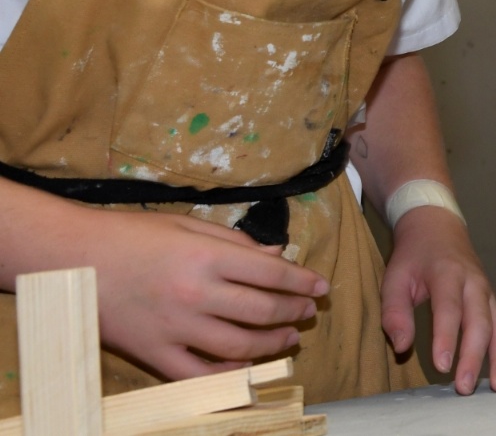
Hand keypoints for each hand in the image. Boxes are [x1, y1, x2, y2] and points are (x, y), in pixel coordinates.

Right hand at [89, 208, 327, 379]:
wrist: (72, 259)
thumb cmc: (132, 235)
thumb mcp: (188, 224)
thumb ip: (236, 241)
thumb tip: (278, 255)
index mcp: (208, 256)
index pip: (271, 274)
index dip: (302, 282)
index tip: (321, 287)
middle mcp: (196, 293)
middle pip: (262, 311)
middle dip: (293, 312)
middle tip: (308, 312)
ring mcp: (175, 327)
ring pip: (238, 345)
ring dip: (271, 344)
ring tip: (289, 339)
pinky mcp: (153, 352)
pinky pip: (198, 372)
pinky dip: (227, 372)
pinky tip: (246, 365)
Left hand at [380, 206, 495, 393]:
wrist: (437, 226)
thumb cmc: (414, 256)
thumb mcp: (394, 276)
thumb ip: (395, 312)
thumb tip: (402, 348)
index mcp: (447, 273)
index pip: (449, 309)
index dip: (446, 338)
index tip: (442, 366)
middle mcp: (474, 282)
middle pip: (480, 322)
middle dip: (475, 356)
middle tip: (465, 387)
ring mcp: (487, 291)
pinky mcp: (492, 301)